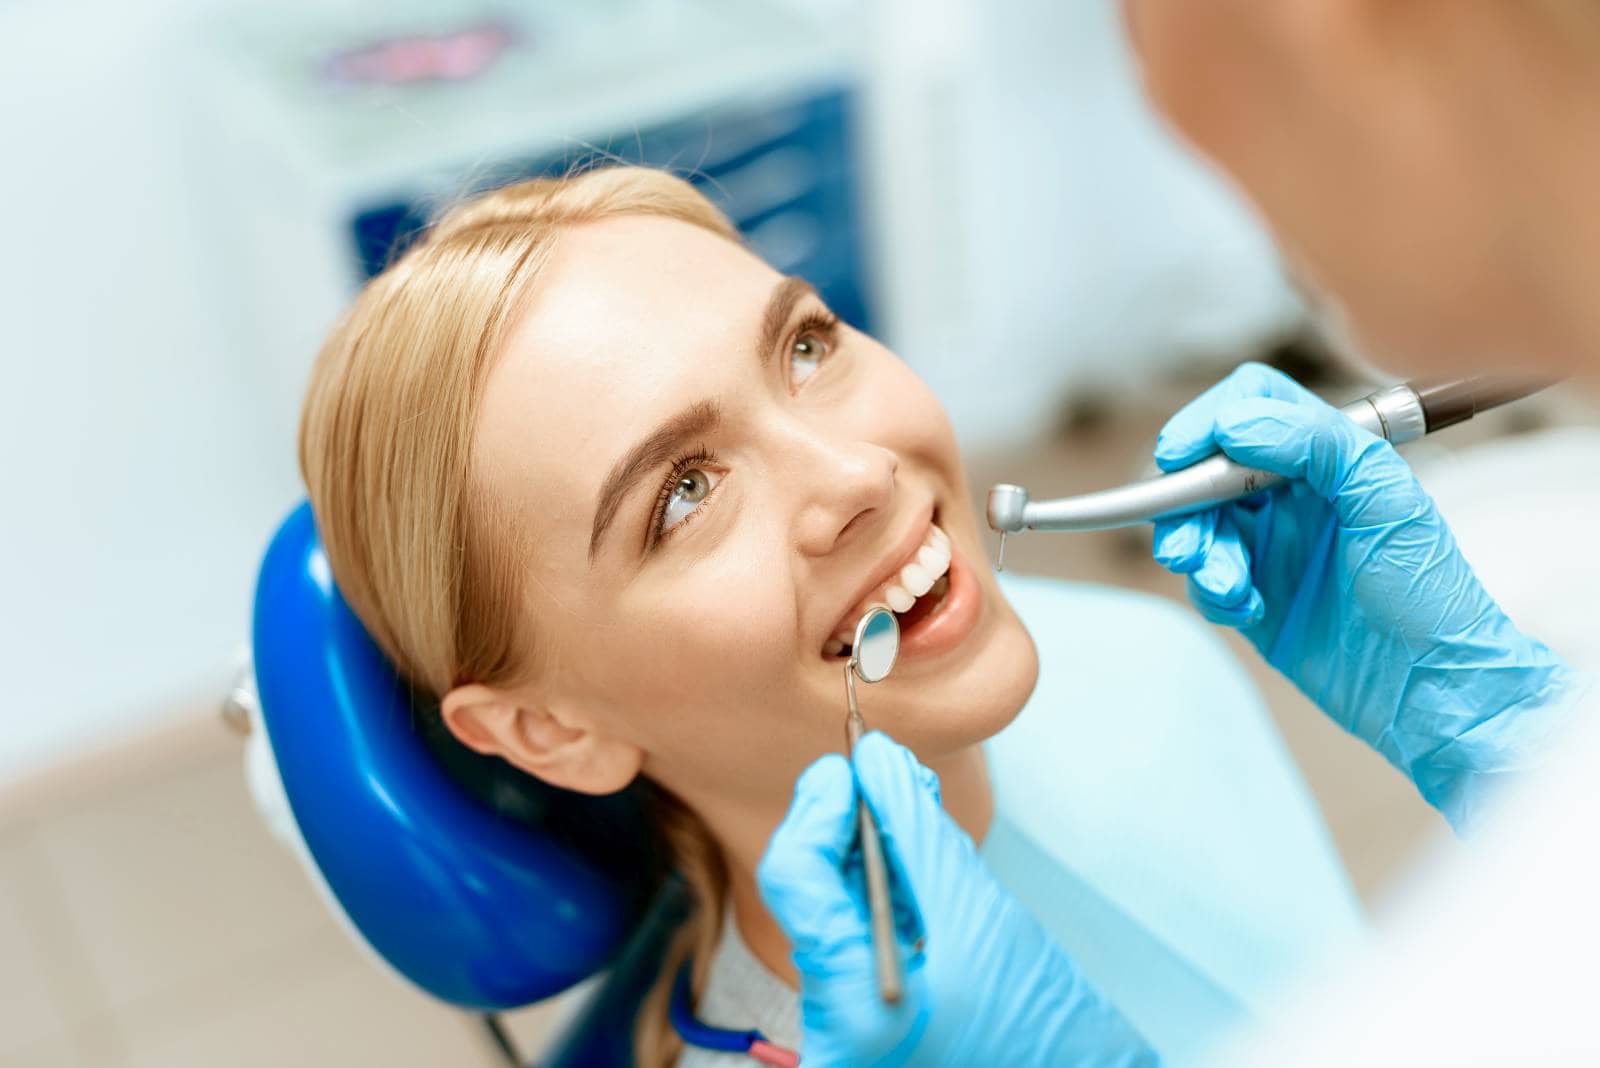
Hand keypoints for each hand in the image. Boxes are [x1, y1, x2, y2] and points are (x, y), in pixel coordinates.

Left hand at [757, 731, 1158, 1067]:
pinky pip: (853, 937)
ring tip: (909, 806)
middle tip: (886, 772)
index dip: (820, 807)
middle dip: (846, 822)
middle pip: (810, 891)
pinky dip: (880, 890)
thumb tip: (878, 760)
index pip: (795, 875)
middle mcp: (829, 1028)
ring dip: (866, 850)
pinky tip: (911, 856)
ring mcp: (843, 1031)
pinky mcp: (862, 1024)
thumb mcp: (979, 914)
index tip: (854, 765)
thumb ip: (917, 829)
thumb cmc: (1043, 1031)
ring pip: (832, 909)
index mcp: (853, 1004)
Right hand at [1151, 362, 1586, 827]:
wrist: (1435, 692)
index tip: (1179, 455)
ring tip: (1228, 585)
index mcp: (1329, 458)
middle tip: (1187, 544)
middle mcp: (1294, 494)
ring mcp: (1272, 546)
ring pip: (1198, 525)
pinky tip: (1247, 610)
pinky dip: (1212, 593)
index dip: (1206, 421)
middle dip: (1184, 502)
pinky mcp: (1255, 597)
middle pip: (1207, 468)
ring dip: (1198, 552)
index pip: (1252, 406)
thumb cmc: (1431, 596)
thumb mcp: (1388, 503)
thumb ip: (1320, 445)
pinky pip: (1204, 581)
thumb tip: (1236, 422)